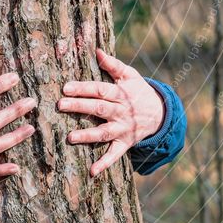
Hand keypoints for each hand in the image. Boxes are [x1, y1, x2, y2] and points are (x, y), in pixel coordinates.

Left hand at [57, 48, 164, 176]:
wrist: (161, 114)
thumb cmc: (139, 91)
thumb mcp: (130, 75)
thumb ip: (113, 64)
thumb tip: (96, 50)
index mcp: (121, 93)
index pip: (100, 90)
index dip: (83, 88)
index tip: (66, 88)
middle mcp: (121, 112)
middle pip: (99, 109)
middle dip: (79, 107)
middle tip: (60, 105)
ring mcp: (123, 129)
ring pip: (104, 133)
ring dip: (88, 136)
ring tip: (70, 137)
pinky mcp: (125, 143)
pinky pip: (115, 155)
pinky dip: (104, 163)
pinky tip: (92, 171)